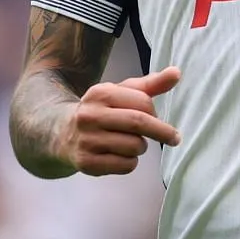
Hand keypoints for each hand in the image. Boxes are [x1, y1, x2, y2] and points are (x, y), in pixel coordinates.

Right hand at [58, 66, 182, 175]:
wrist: (62, 134)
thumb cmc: (101, 111)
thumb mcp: (121, 93)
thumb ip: (150, 84)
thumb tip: (176, 72)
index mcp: (99, 93)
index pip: (143, 102)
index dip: (155, 113)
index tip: (157, 118)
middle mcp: (90, 115)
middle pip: (139, 124)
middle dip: (162, 132)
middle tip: (175, 138)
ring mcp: (87, 140)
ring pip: (135, 147)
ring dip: (141, 147)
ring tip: (130, 143)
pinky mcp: (87, 163)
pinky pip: (126, 166)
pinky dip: (131, 163)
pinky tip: (120, 155)